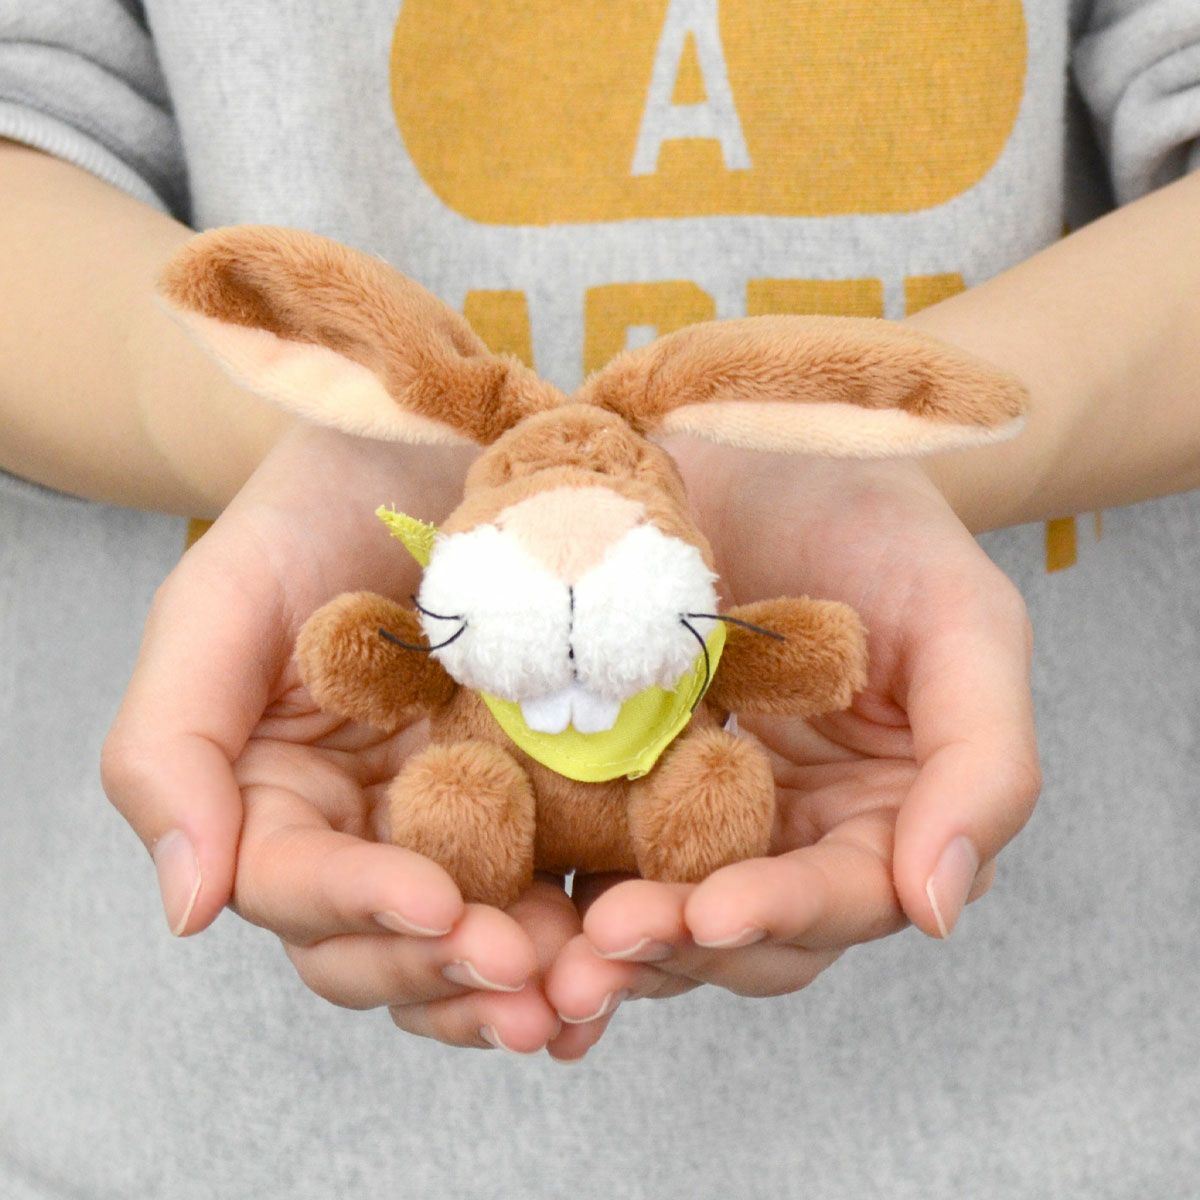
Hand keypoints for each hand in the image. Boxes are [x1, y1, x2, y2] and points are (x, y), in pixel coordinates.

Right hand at [102, 424, 574, 1052]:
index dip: (362, 912)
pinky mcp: (547, 796)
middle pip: (384, 945)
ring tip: (580, 995)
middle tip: (528, 975)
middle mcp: (367, 827)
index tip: (442, 905)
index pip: (298, 890)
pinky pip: (562, 886)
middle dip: (449, 971)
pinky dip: (585, 937)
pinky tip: (623, 961)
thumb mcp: (218, 603)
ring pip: (473, 941)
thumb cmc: (312, 507)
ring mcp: (461, 818)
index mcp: (279, 798)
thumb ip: (170, 749)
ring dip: (521, 985)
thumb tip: (188, 910)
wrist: (426, 437)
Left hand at [544, 447, 1039, 1060]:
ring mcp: (692, 804)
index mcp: (879, 812)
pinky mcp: (611, 770)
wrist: (761, 428)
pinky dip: (545, 887)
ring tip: (541, 958)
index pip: (840, 895)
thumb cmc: (877, 513)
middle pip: (740, 932)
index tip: (710, 916)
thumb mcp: (966, 621)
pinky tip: (498, 908)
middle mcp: (787, 828)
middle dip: (677, 949)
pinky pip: (577, 844)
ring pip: (655, 909)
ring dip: (602, 945)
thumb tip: (939, 910)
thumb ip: (984, 765)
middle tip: (598, 951)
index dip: (781, 915)